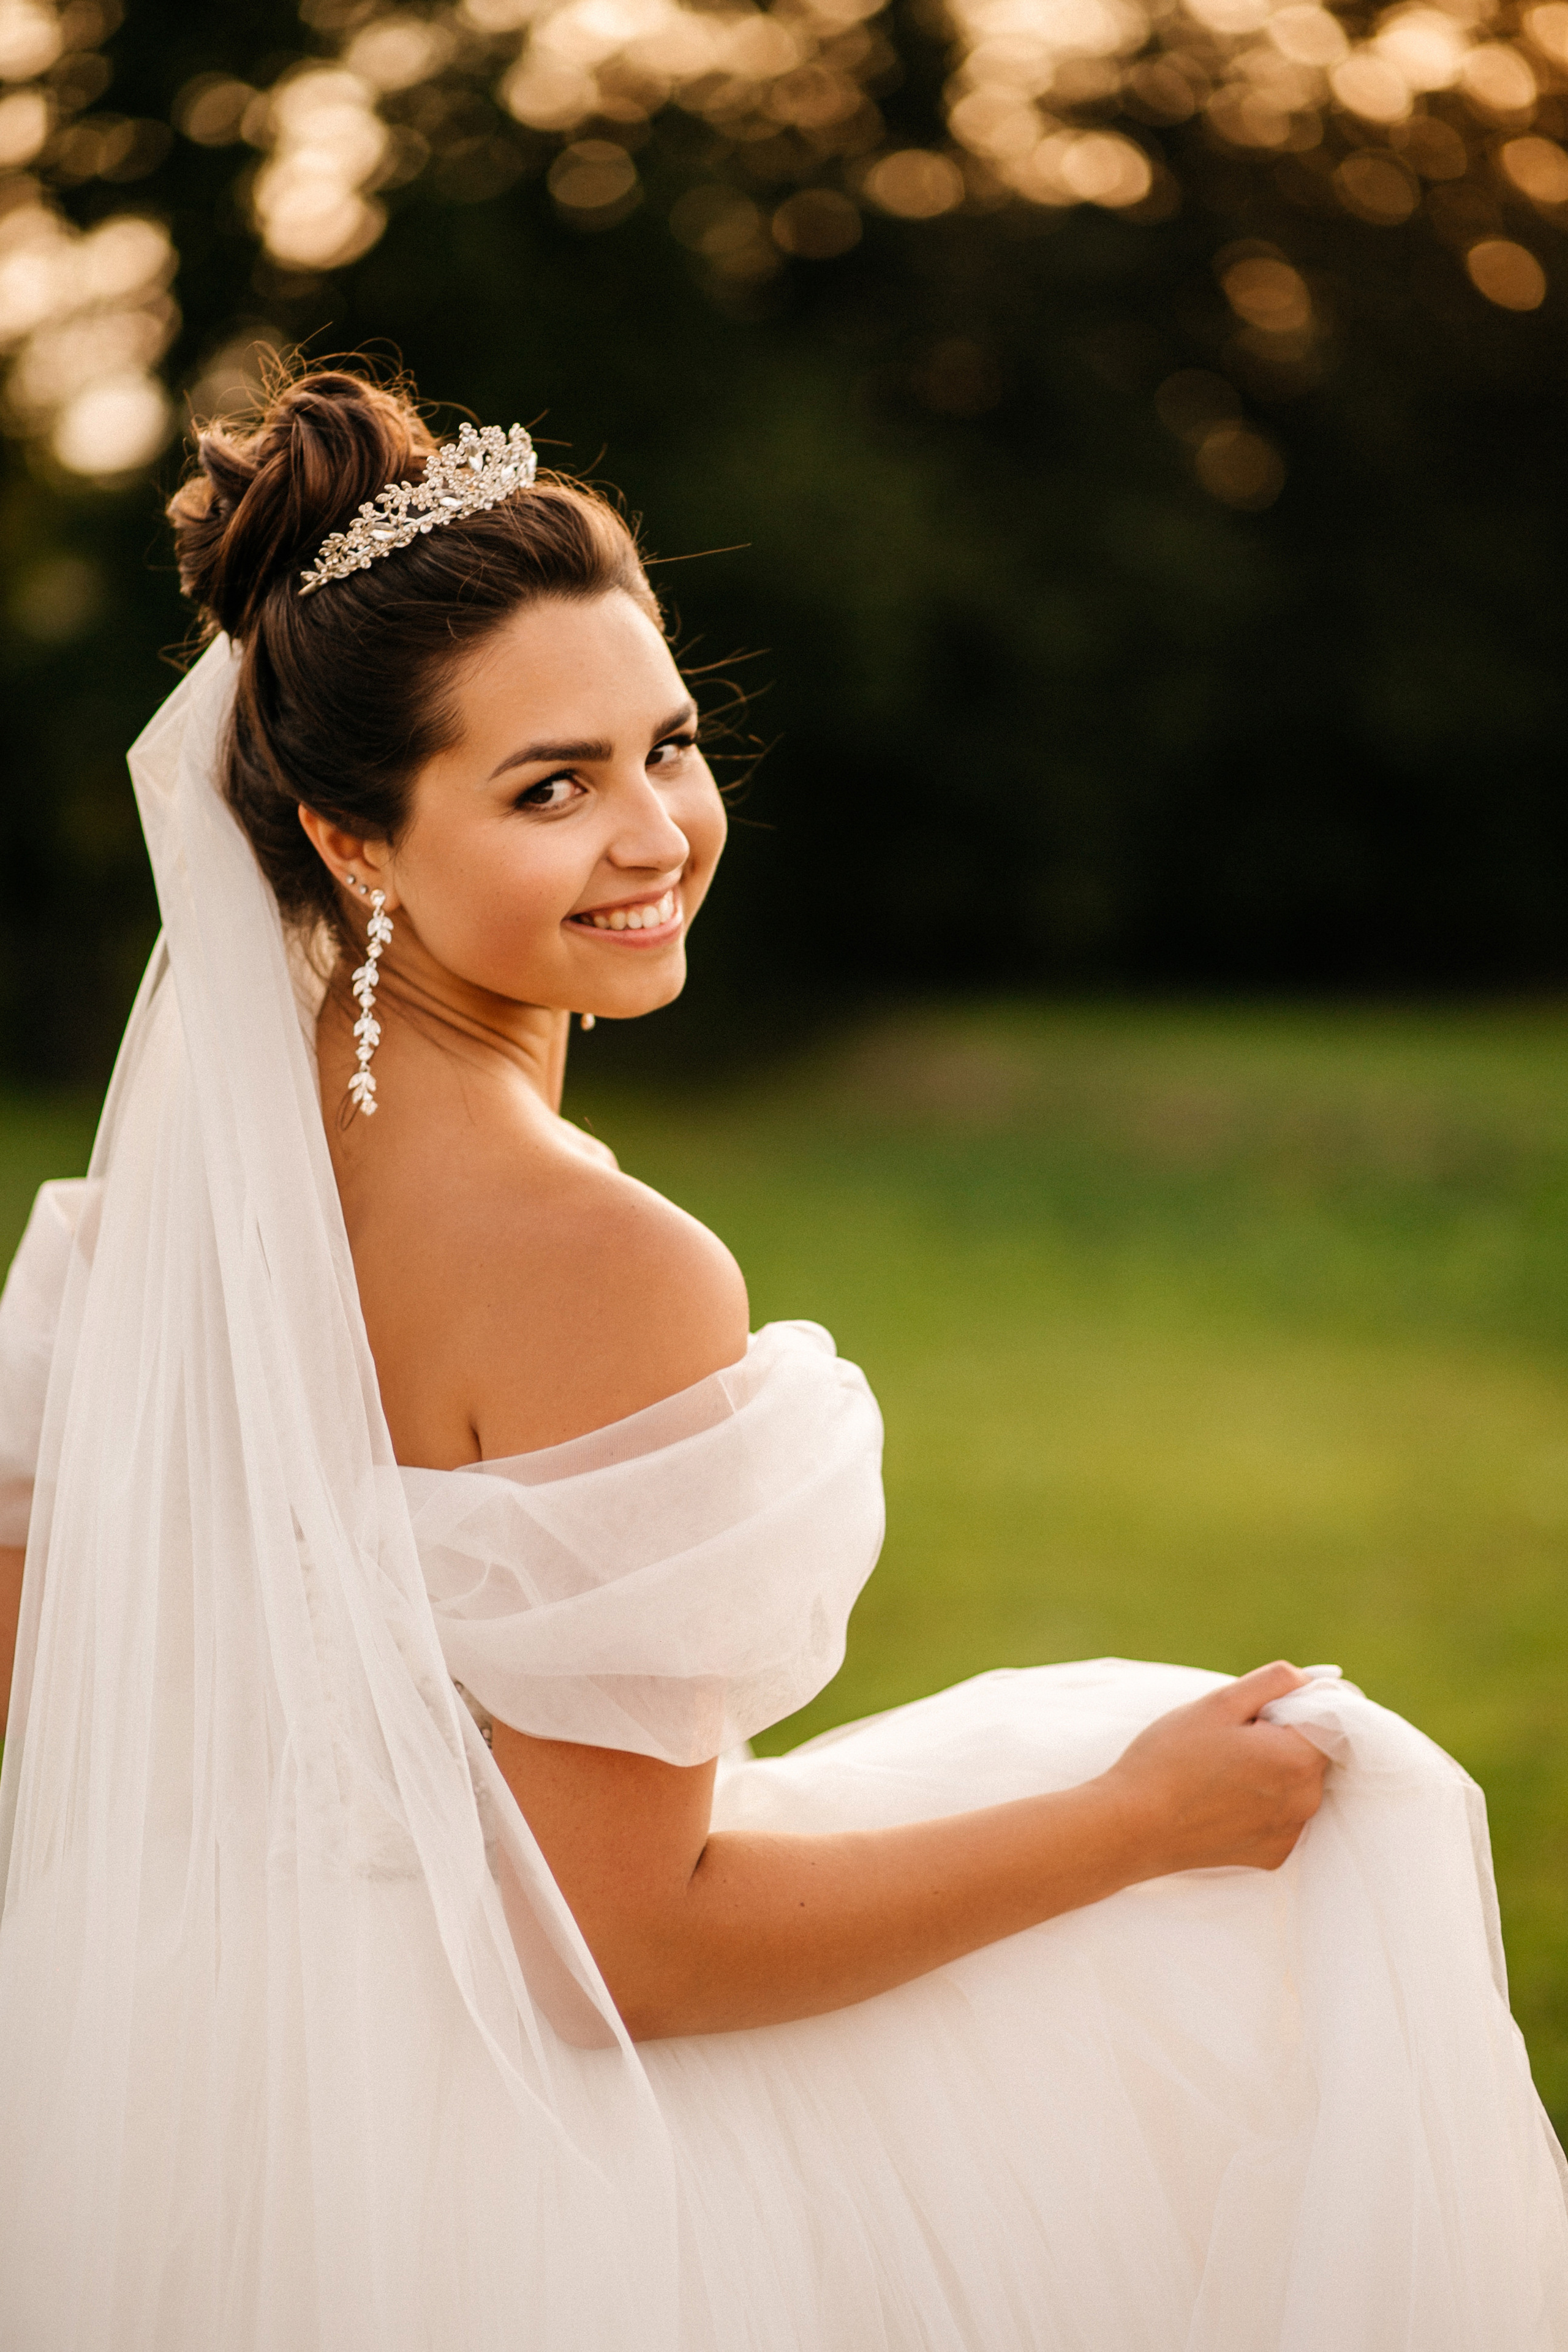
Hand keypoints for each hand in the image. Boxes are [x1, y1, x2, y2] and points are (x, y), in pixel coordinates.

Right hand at [1100, 1662, 1328, 1880]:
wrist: (1132, 1826)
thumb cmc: (1171, 1758)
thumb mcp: (1219, 1703)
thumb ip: (1275, 1682)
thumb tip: (1317, 1680)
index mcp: (1298, 1759)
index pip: (1329, 1718)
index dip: (1296, 1705)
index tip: (1259, 1708)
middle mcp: (1306, 1802)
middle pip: (1313, 1751)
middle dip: (1284, 1736)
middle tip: (1232, 1736)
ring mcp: (1290, 1833)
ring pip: (1298, 1783)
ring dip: (1275, 1768)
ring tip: (1223, 1768)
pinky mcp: (1273, 1855)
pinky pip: (1283, 1815)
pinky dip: (1264, 1802)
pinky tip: (1223, 1797)